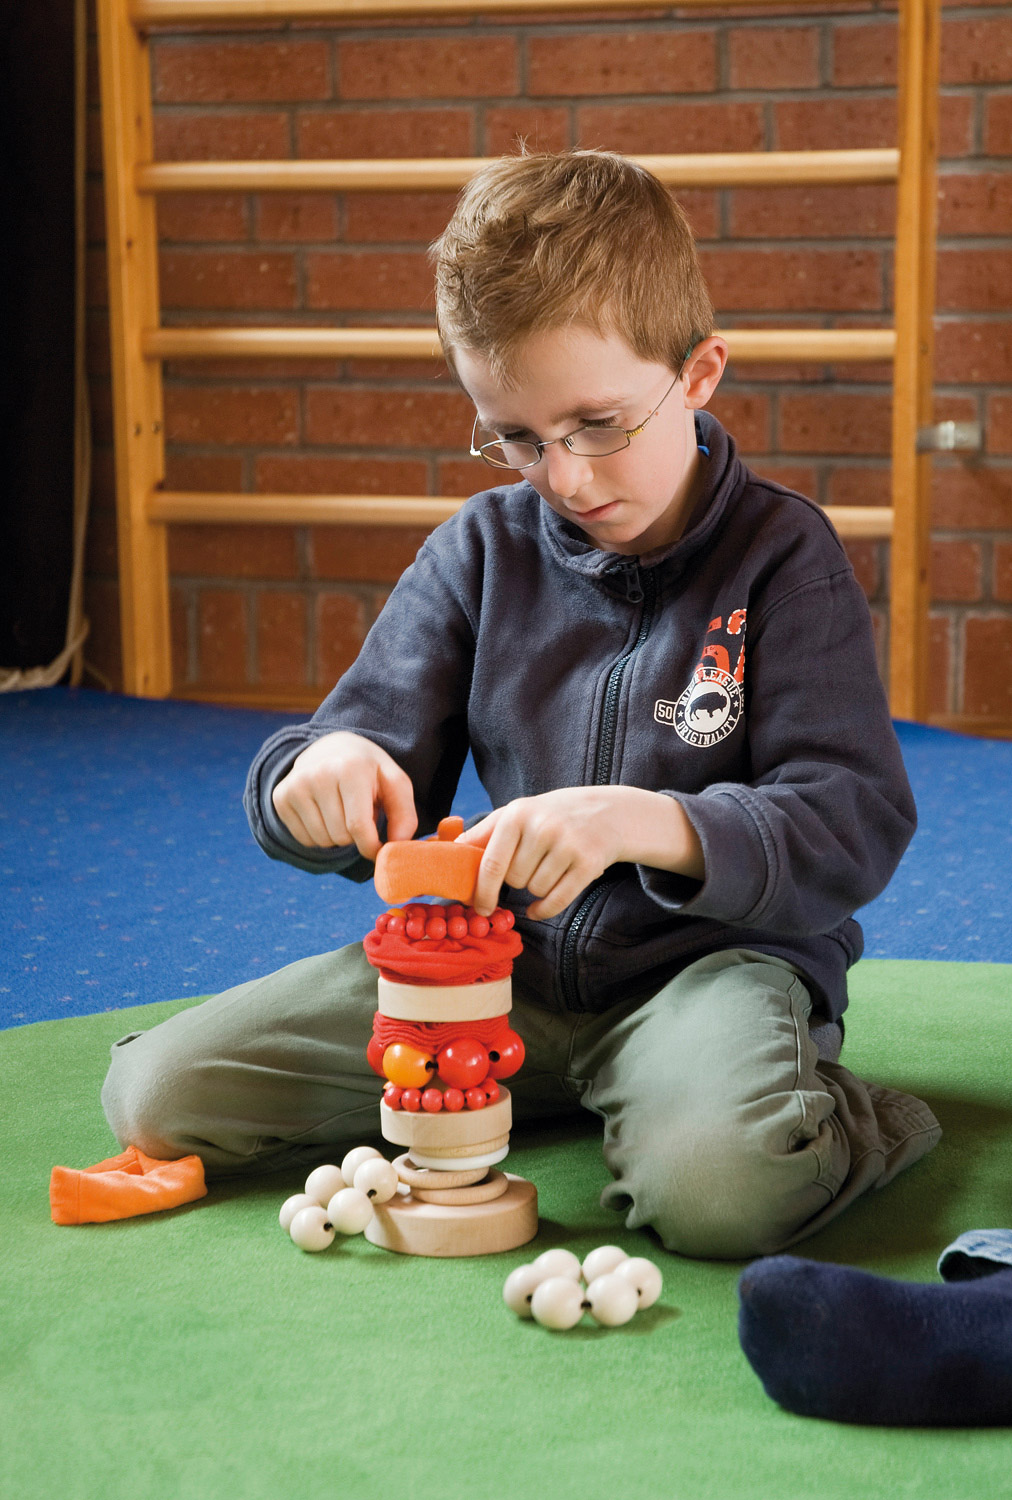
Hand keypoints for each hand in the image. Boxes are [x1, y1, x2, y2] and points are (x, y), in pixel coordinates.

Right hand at [271, 731, 416, 860]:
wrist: (332, 747)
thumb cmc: (369, 770)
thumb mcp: (395, 783)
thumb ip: (404, 816)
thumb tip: (396, 847)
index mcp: (351, 769)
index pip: (359, 827)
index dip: (372, 847)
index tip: (379, 849)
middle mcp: (318, 774)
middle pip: (341, 836)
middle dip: (355, 835)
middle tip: (358, 813)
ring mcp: (295, 785)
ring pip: (322, 841)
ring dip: (337, 836)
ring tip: (342, 811)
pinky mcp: (281, 797)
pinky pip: (304, 840)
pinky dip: (319, 836)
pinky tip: (324, 813)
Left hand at [457, 786, 704, 920]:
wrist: (606, 812)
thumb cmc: (551, 815)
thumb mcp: (518, 812)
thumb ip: (484, 832)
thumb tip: (450, 851)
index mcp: (517, 814)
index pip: (490, 864)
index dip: (481, 891)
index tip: (478, 907)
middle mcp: (542, 827)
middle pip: (514, 880)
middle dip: (517, 881)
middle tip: (530, 865)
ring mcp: (568, 845)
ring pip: (535, 890)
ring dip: (535, 889)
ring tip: (548, 868)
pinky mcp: (588, 863)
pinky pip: (556, 901)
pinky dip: (544, 910)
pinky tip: (538, 908)